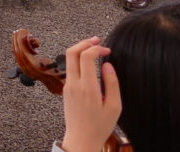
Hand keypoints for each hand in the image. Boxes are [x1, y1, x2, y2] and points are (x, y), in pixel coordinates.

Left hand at [60, 37, 119, 151]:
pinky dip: (78, 60)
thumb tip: (107, 65)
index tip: (107, 50)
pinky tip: (88, 63)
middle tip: (97, 40)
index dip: (97, 48)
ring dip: (80, 50)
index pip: (86, 56)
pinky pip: (69, 68)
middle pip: (71, 52)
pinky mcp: (66, 90)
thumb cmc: (100, 126)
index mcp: (87, 87)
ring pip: (68, 59)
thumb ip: (112, 83)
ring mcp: (67, 86)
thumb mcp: (114, 106)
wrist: (81, 140)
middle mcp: (74, 84)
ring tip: (94, 48)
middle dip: (84, 42)